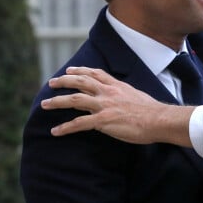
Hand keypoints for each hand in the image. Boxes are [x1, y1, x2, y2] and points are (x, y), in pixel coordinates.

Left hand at [41, 67, 193, 145]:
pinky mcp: (103, 120)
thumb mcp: (135, 96)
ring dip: (57, 101)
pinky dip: (65, 127)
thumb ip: (122, 95)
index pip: (95, 73)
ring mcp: (104, 105)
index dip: (80, 71)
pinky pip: (79, 123)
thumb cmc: (151, 111)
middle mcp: (108, 92)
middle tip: (51, 83)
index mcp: (117, 86)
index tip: (69, 71)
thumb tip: (115, 100)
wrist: (158, 119)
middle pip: (80, 82)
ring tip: (44, 104)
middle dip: (63, 81)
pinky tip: (55, 131)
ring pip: (74, 99)